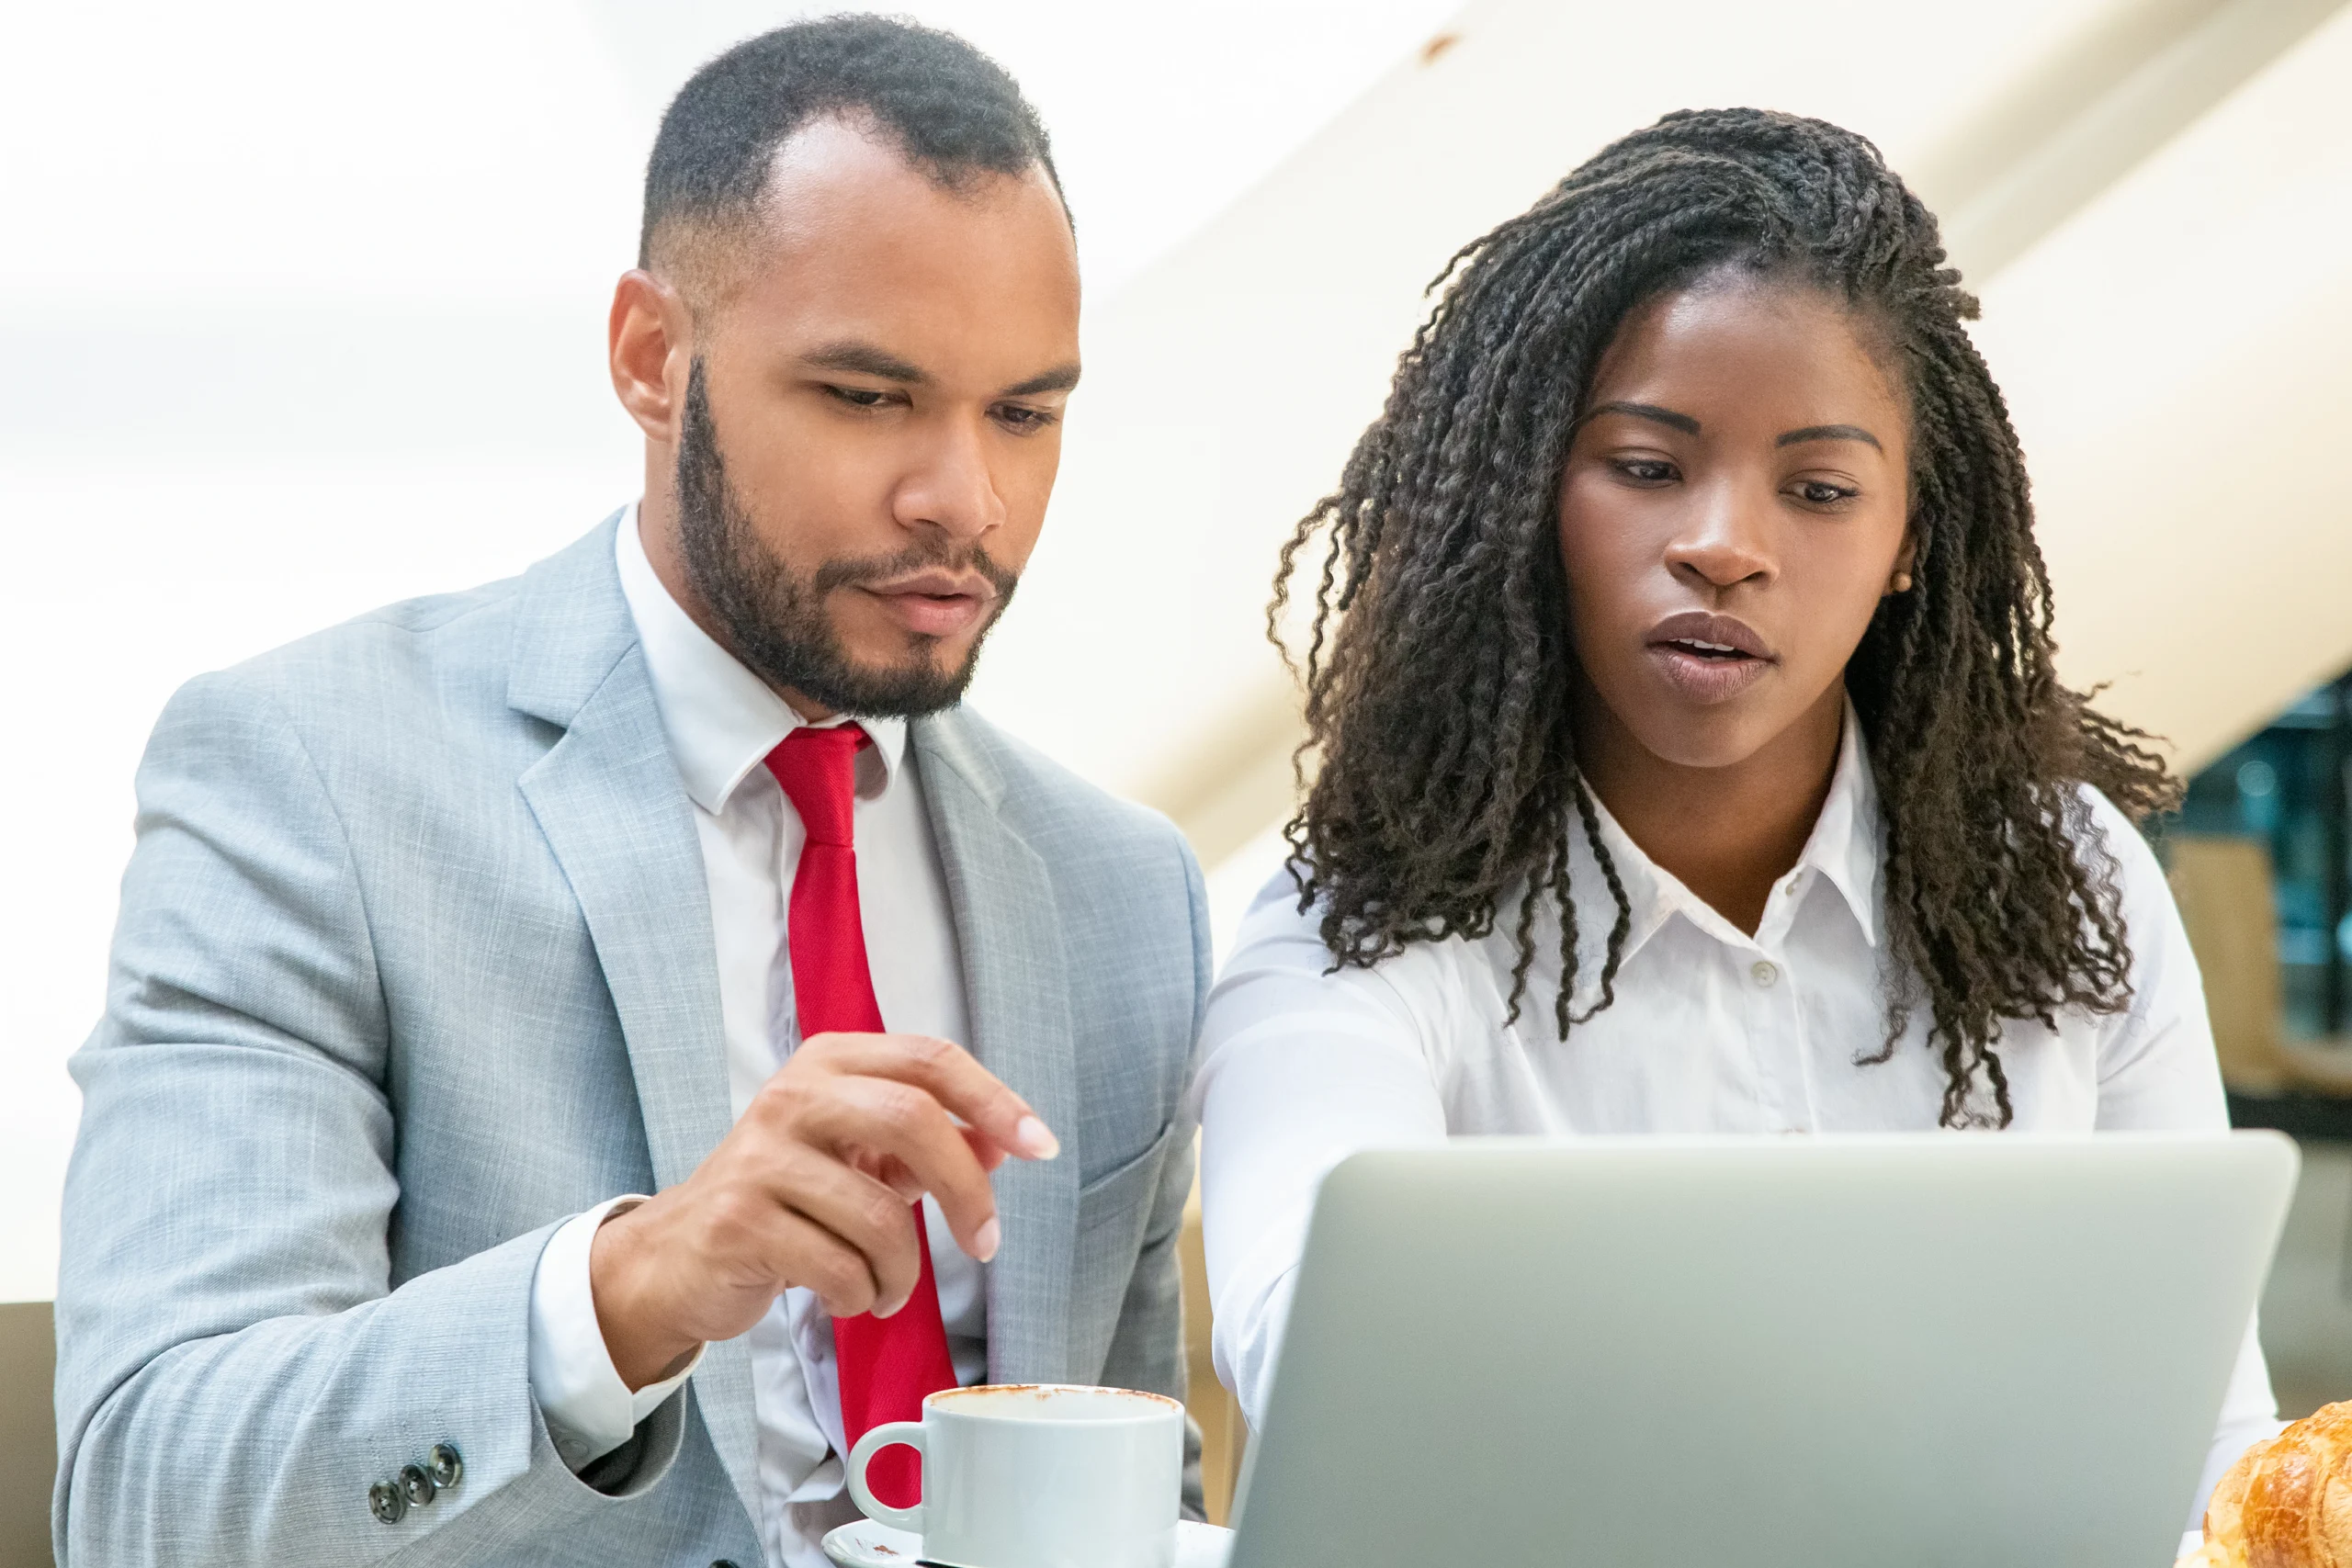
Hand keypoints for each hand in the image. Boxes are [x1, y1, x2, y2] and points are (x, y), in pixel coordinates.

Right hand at [588, 1031, 1058, 1389]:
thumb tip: (1003, 1142)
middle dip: (966, 1192)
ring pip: (879, 1215)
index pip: (930, 1059)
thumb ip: (927, 1144)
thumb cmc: (783, 1201)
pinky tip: (845, 1297)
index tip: (1040, 1146)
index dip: (994, 1101)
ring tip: (885, 1289)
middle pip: (913, 1120)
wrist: (677, 1257)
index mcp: (830, 1063)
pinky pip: (839, 1267)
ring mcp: (759, 1156)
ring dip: (902, 1272)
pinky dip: (861, 1297)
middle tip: (987, 1243)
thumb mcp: (859, 1159)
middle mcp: (793, 1095)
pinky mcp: (738, 1219)